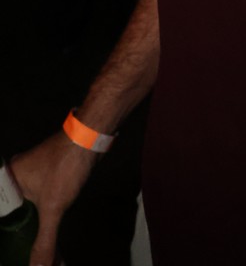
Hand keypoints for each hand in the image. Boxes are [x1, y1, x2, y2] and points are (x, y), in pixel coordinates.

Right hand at [10, 132, 97, 265]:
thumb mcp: (53, 208)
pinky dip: (43, 224)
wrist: (90, 138)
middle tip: (21, 257)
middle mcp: (15, 178)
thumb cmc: (65, 167)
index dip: (6, 235)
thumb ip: (44, 241)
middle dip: (19, 239)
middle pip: (12, 216)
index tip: (9, 254)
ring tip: (40, 258)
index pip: (1, 212)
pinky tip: (49, 241)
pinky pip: (39, 206)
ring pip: (27, 213)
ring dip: (33, 234)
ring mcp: (31, 178)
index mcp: (7, 181)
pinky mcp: (47, 179)